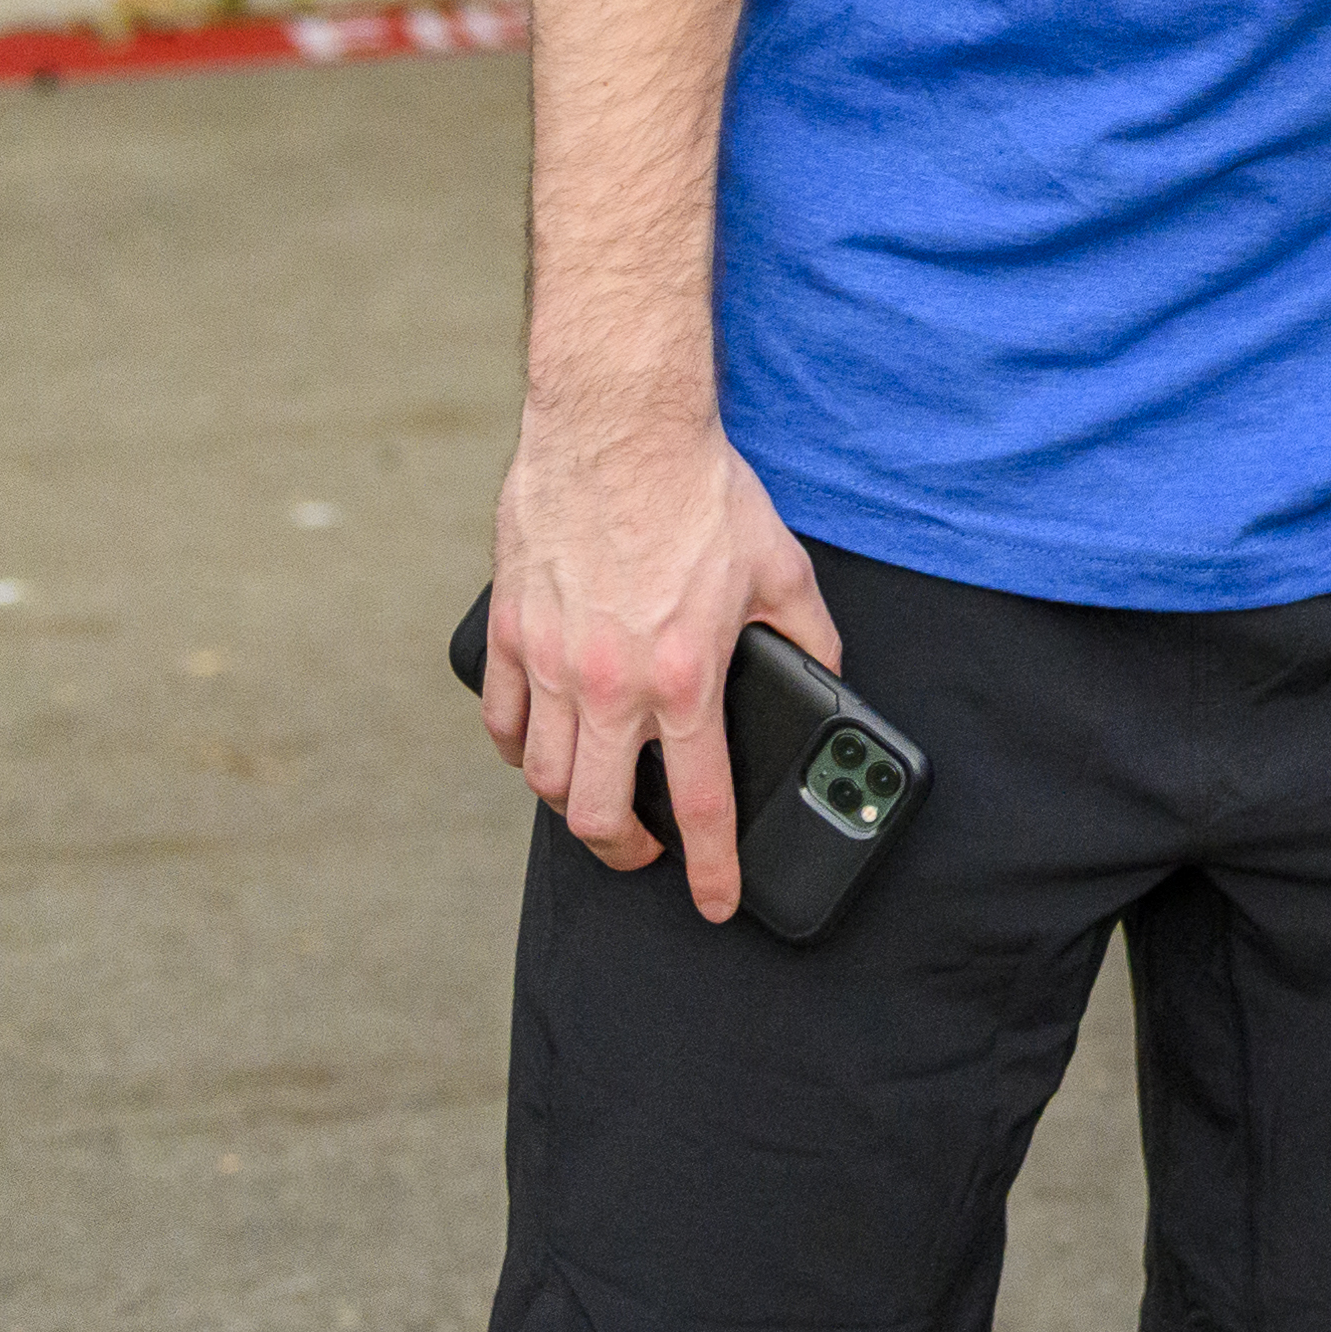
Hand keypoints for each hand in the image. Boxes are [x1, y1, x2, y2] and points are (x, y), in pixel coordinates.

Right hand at [479, 407, 840, 927]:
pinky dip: (519, 751)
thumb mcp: (783, 569)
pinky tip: (542, 750)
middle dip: (627, 853)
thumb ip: (810, 637)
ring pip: (542, 778)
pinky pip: (501, 721)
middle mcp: (609, 684)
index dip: (711, 869)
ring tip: (601, 803)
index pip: (699, 803)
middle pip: (597, 815)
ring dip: (573, 805)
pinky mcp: (508, 633)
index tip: (718, 902)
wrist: (619, 429)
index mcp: (685, 677)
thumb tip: (829, 678)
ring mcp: (549, 662)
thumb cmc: (700, 492)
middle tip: (647, 852)